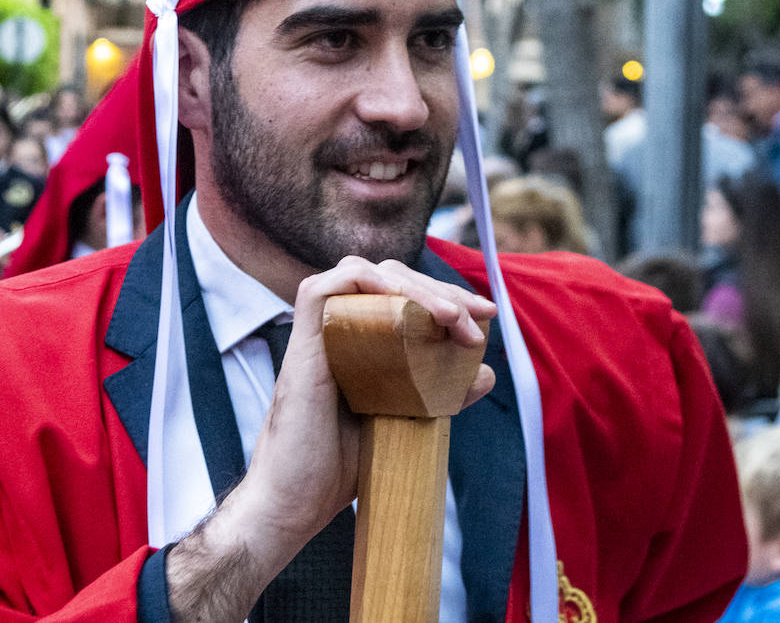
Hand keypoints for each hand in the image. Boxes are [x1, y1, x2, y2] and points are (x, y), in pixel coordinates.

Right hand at [247, 256, 493, 544]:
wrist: (295, 506)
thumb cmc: (340, 471)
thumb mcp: (405, 422)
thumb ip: (439, 395)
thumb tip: (484, 373)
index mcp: (358, 344)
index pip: (400, 294)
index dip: (444, 294)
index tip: (484, 315)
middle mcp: (336, 332)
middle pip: (386, 277)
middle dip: (439, 287)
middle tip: (477, 317)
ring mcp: (316, 338)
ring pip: (359, 274)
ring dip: (413, 286)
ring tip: (452, 316)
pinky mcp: (301, 349)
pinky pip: (319, 290)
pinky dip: (362, 282)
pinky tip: (400, 299)